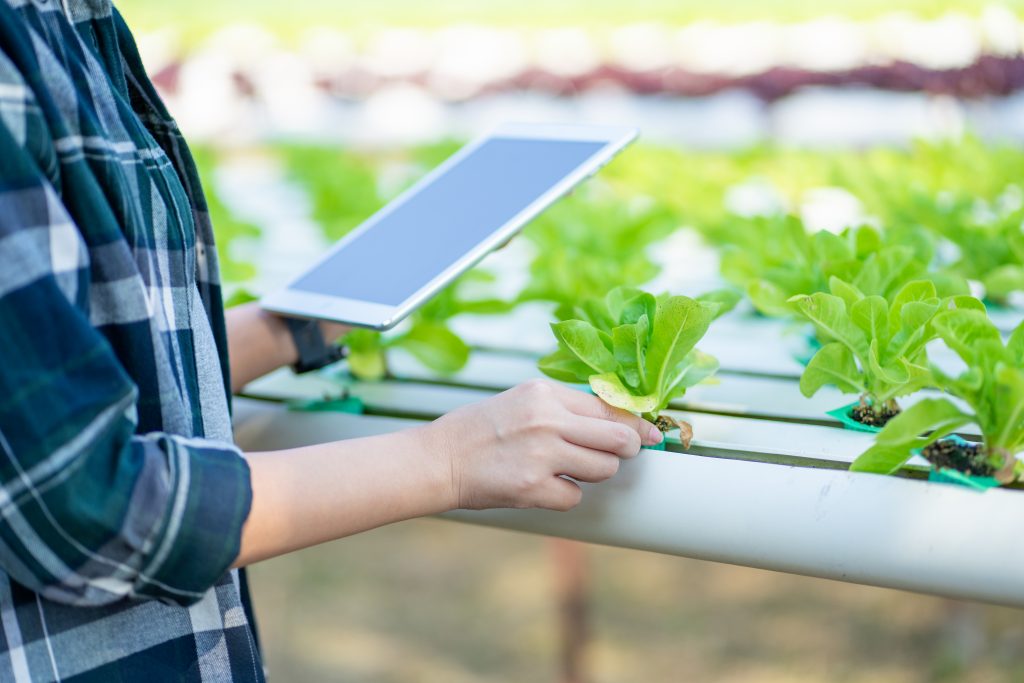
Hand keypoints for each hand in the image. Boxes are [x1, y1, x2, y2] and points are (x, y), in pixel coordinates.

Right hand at [419, 379, 662, 511]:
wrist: (439, 459)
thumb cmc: (480, 430)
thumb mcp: (522, 402)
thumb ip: (565, 408)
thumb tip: (617, 422)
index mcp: (545, 394)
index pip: (609, 408)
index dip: (637, 425)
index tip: (653, 435)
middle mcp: (547, 420)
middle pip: (619, 439)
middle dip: (627, 450)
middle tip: (618, 455)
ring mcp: (542, 455)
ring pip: (604, 469)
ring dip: (591, 473)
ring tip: (562, 467)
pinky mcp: (533, 488)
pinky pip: (575, 497)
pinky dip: (564, 496)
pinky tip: (540, 486)